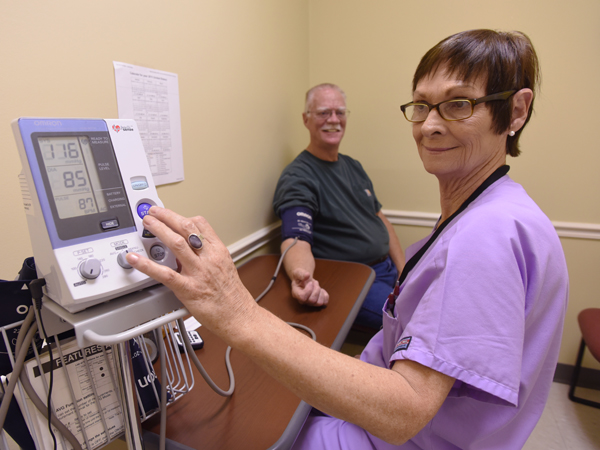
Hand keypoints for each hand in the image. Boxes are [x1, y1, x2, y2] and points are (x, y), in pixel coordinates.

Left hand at [125, 207, 256, 336]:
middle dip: (168, 216)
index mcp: (219, 251)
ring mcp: (198, 273)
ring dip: (159, 229)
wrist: (239, 317)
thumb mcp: (225, 267)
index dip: (182, 216)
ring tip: (147, 223)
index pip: (200, 224)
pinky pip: (164, 274)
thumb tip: (189, 250)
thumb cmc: (232, 296)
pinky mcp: (188, 289)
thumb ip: (207, 256)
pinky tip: (135, 259)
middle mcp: (209, 258)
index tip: (170, 213)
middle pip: (186, 228)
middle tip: (154, 212)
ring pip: (176, 244)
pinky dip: (146, 265)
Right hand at [290, 268, 328, 306]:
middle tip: (314, 282)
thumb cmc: (299, 277)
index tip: (310, 283)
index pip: (302, 297)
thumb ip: (301, 274)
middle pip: (312, 300)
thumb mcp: (298, 273)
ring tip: (317, 286)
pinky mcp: (317, 302)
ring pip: (319, 303)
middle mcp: (303, 301)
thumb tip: (307, 275)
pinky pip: (325, 302)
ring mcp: (310, 303)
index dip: (308, 289)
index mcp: (296, 294)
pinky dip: (325, 295)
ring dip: (320, 292)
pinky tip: (321, 290)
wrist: (303, 280)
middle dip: (316, 289)